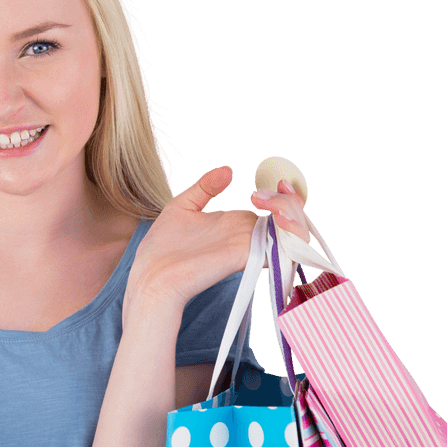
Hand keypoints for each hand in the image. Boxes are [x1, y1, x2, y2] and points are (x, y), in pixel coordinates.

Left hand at [124, 166, 309, 319]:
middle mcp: (247, 236)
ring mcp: (249, 247)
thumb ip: (205, 188)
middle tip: (265, 194)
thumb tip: (229, 171)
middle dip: (290, 201)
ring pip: (294, 234)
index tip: (278, 181)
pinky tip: (279, 219)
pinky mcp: (246, 258)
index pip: (274, 209)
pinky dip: (291, 235)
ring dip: (295, 215)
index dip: (284, 195)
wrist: (150, 276)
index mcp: (236, 224)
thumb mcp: (182, 208)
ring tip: (273, 205)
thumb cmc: (161, 249)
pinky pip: (283, 250)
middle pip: (290, 219)